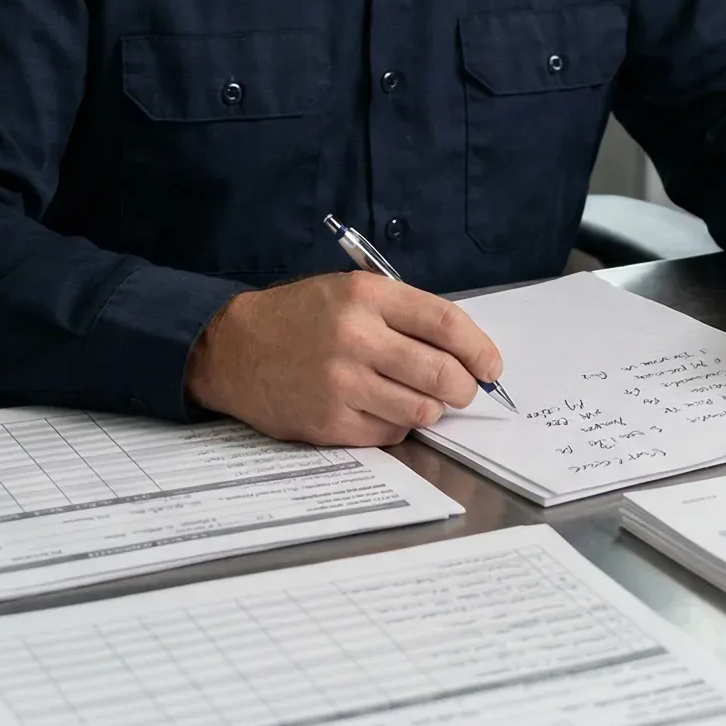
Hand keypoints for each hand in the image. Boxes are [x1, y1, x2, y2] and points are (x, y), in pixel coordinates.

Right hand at [186, 272, 504, 446]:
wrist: (234, 348)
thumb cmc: (300, 318)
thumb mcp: (349, 293)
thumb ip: (403, 316)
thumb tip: (464, 353)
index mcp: (366, 296)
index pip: (446, 324)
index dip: (479, 349)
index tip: (491, 366)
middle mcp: (355, 337)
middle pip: (441, 373)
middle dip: (464, 388)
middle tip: (463, 390)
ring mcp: (341, 383)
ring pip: (421, 409)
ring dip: (431, 409)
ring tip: (418, 398)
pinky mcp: (329, 421)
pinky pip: (390, 432)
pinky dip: (397, 425)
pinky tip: (381, 409)